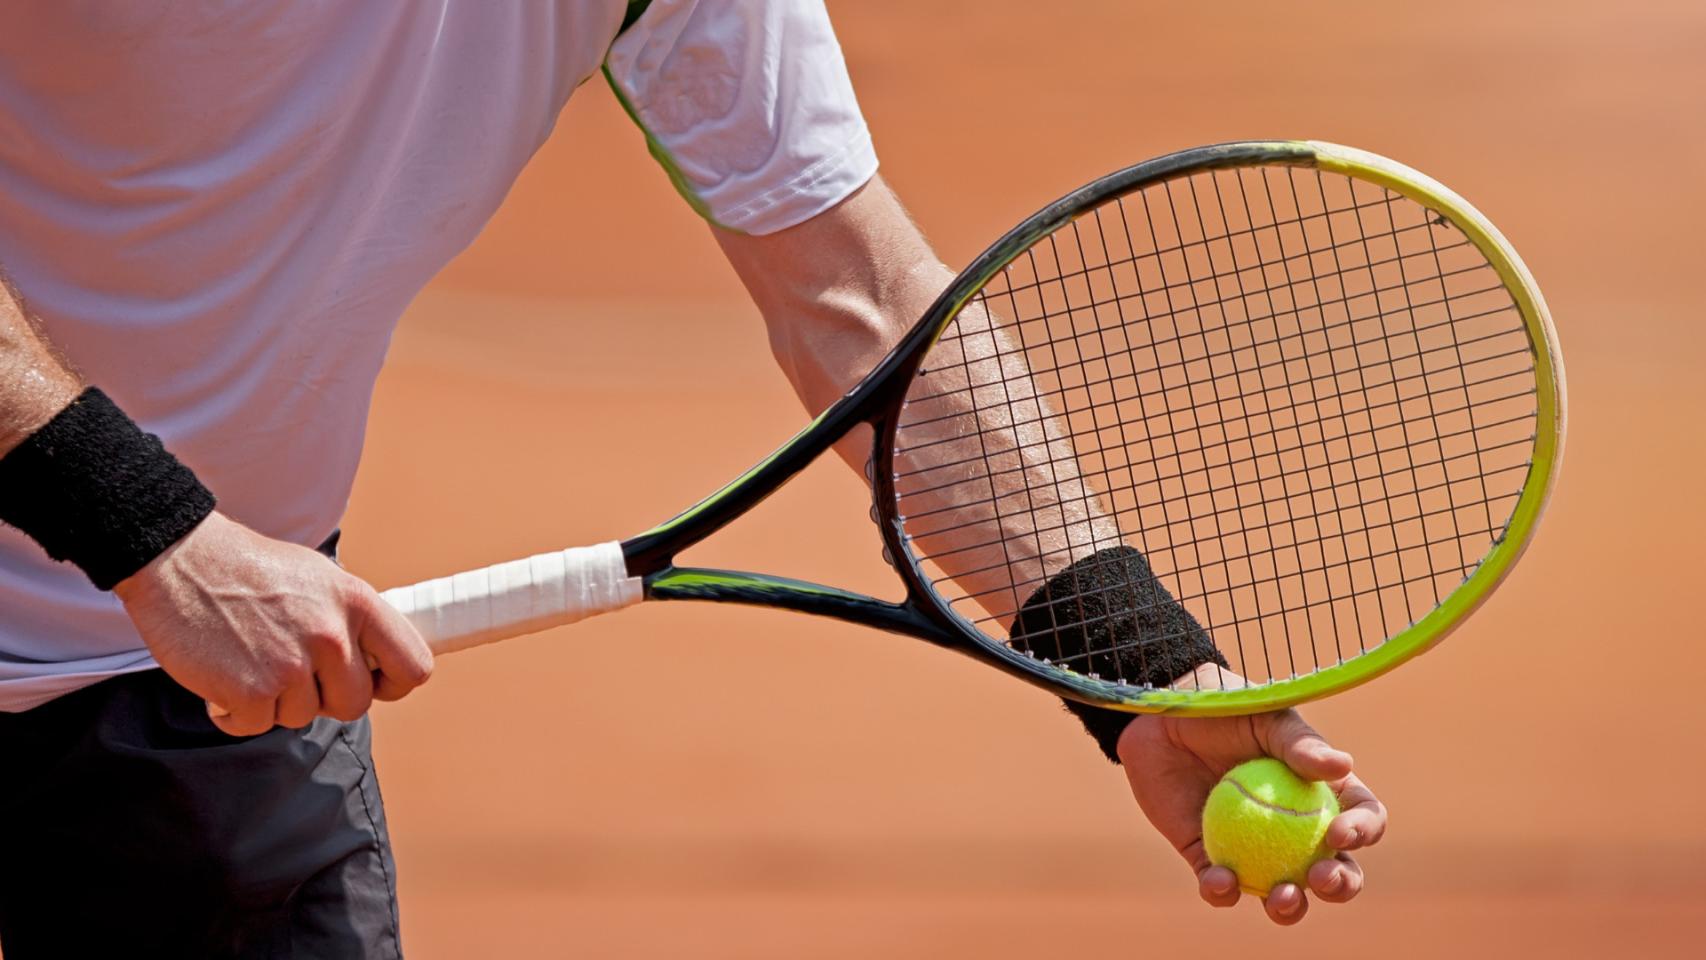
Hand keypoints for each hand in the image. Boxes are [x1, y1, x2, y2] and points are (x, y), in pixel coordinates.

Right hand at [114, 512, 432, 734]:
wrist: (178, 559)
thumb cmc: (250, 570)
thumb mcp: (321, 578)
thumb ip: (352, 620)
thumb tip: (378, 661)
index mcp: (357, 602)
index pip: (413, 666)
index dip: (392, 683)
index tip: (371, 682)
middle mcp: (331, 635)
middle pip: (355, 704)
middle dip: (325, 697)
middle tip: (291, 671)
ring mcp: (291, 665)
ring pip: (303, 716)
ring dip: (276, 700)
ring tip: (251, 658)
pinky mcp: (250, 691)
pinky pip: (257, 726)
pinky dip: (236, 713)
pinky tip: (222, 677)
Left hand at [1116, 665, 1386, 924]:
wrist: (1160, 717)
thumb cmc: (1224, 707)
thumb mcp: (1265, 717)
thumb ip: (1299, 743)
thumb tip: (1343, 765)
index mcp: (1322, 793)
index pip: (1361, 818)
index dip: (1362, 831)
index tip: (1339, 833)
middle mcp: (1295, 829)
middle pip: (1335, 870)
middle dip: (1340, 884)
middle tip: (1319, 877)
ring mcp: (1255, 849)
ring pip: (1284, 893)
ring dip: (1290, 907)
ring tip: (1282, 897)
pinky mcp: (1210, 858)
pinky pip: (1222, 887)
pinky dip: (1222, 891)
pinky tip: (1219, 880)